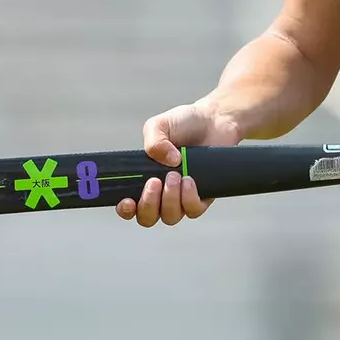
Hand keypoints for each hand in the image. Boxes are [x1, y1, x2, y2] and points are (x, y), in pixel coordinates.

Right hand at [117, 102, 244, 225]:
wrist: (214, 120)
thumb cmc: (183, 124)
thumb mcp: (160, 125)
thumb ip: (154, 142)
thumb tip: (168, 163)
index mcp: (143, 179)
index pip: (129, 206)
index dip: (125, 210)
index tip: (128, 201)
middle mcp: (161, 194)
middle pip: (147, 218)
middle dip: (148, 204)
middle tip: (155, 181)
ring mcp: (181, 198)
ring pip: (170, 217)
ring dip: (170, 199)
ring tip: (175, 175)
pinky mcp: (202, 197)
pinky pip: (193, 210)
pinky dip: (189, 198)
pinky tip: (189, 179)